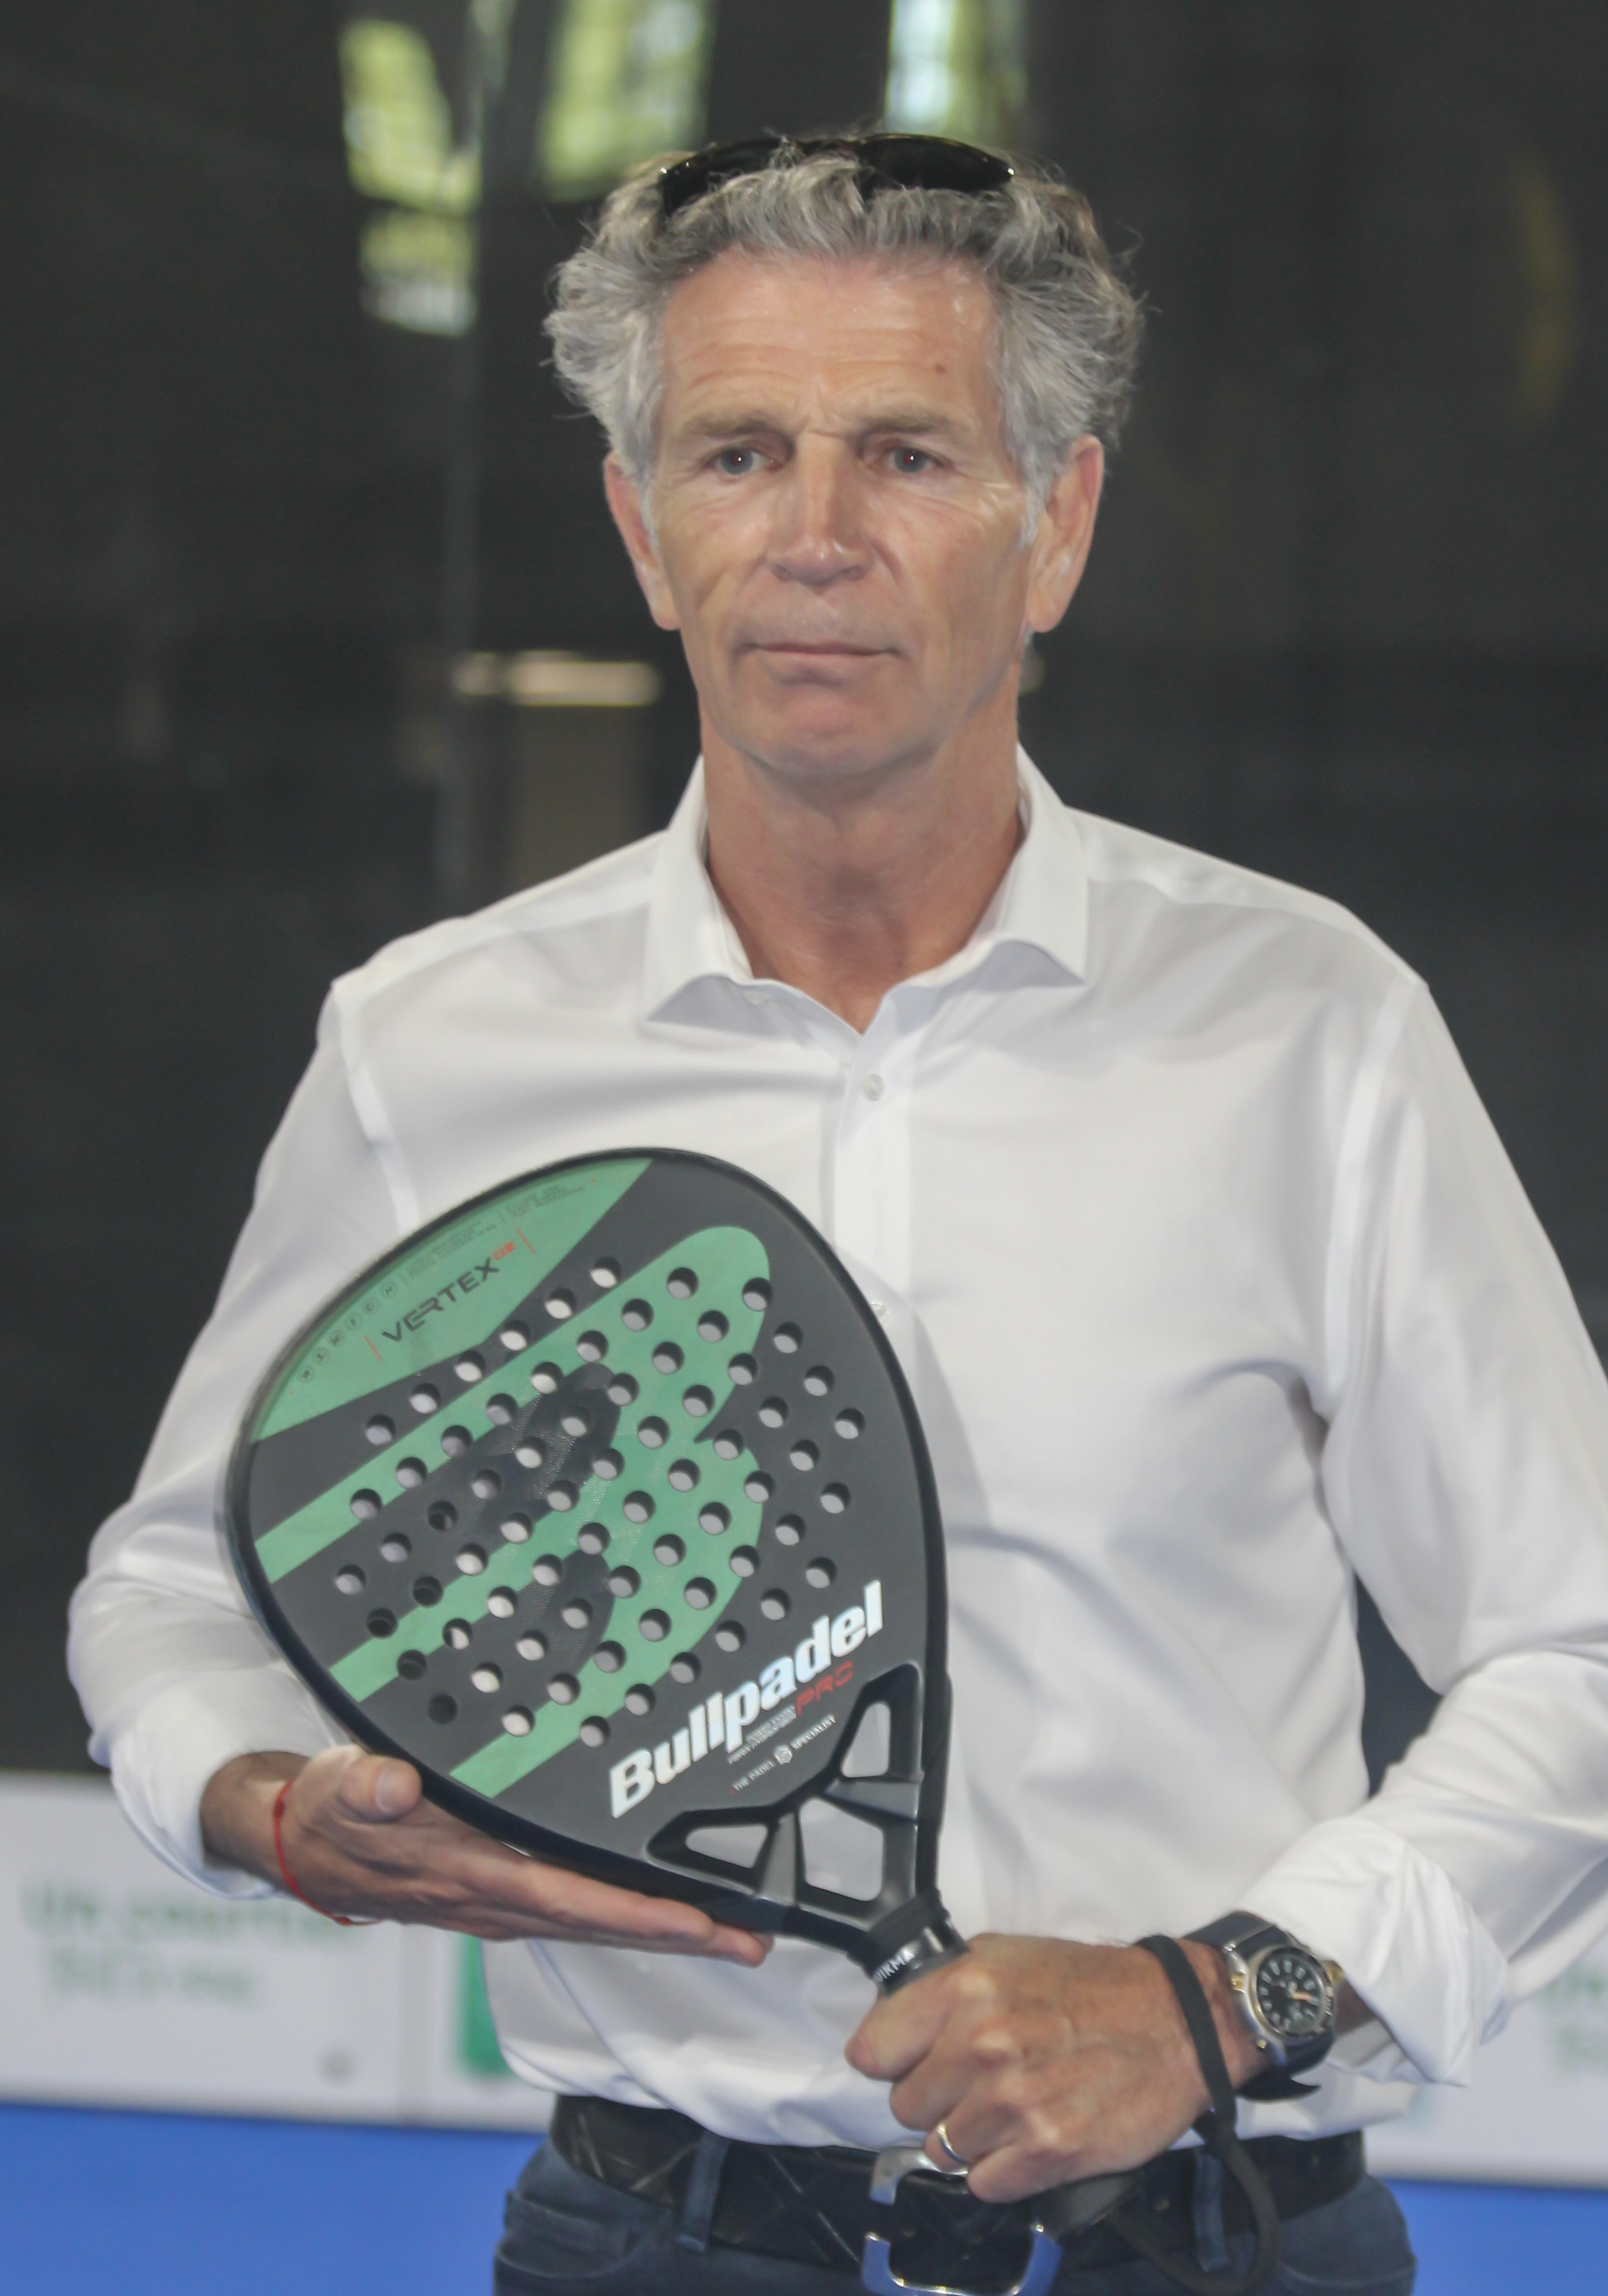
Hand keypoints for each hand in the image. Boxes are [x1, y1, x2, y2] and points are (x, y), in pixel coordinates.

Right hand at [200, 1747, 770, 1961]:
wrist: (301, 1846)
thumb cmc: (328, 1813)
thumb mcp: (339, 1787)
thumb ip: (368, 1786)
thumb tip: (394, 1785)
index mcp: (466, 1872)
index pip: (567, 1898)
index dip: (635, 1913)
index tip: (697, 1922)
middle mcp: (493, 1899)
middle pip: (601, 1924)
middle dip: (677, 1938)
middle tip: (750, 1943)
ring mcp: (499, 1904)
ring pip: (595, 1923)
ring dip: (662, 1932)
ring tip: (728, 1935)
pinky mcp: (499, 1894)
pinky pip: (577, 1911)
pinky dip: (624, 1914)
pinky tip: (659, 1911)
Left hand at [845, 1934, 1262, 2202]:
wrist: (1179, 2021)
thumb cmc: (1093, 1986)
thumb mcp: (1010, 1955)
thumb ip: (949, 1988)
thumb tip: (902, 2024)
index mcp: (966, 1989)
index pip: (873, 2051)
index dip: (890, 2061)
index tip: (909, 2064)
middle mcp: (982, 2046)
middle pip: (906, 2107)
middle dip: (936, 2100)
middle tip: (976, 2085)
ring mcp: (1014, 2103)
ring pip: (942, 2150)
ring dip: (970, 2138)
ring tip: (1009, 2110)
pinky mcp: (1048, 2152)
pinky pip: (984, 2184)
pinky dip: (1002, 2170)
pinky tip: (1029, 2138)